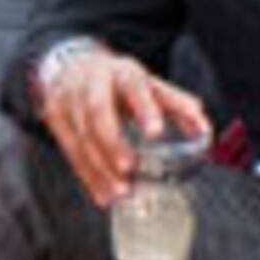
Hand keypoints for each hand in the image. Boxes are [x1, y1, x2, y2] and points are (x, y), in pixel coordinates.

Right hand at [37, 40, 212, 210]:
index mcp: (121, 71)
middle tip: (129, 168)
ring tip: (121, 192)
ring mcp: (69, 99)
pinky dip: (87, 176)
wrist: (70, 64)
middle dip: (112, 142)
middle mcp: (92, 82)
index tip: (156, 132)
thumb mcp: (148, 84)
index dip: (144, 108)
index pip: (133, 85)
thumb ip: (176, 104)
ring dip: (100, 167)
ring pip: (80, 134)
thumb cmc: (118, 81)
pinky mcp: (55, 117)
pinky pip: (70, 151)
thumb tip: (204, 128)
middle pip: (97, 110)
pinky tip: (104, 195)